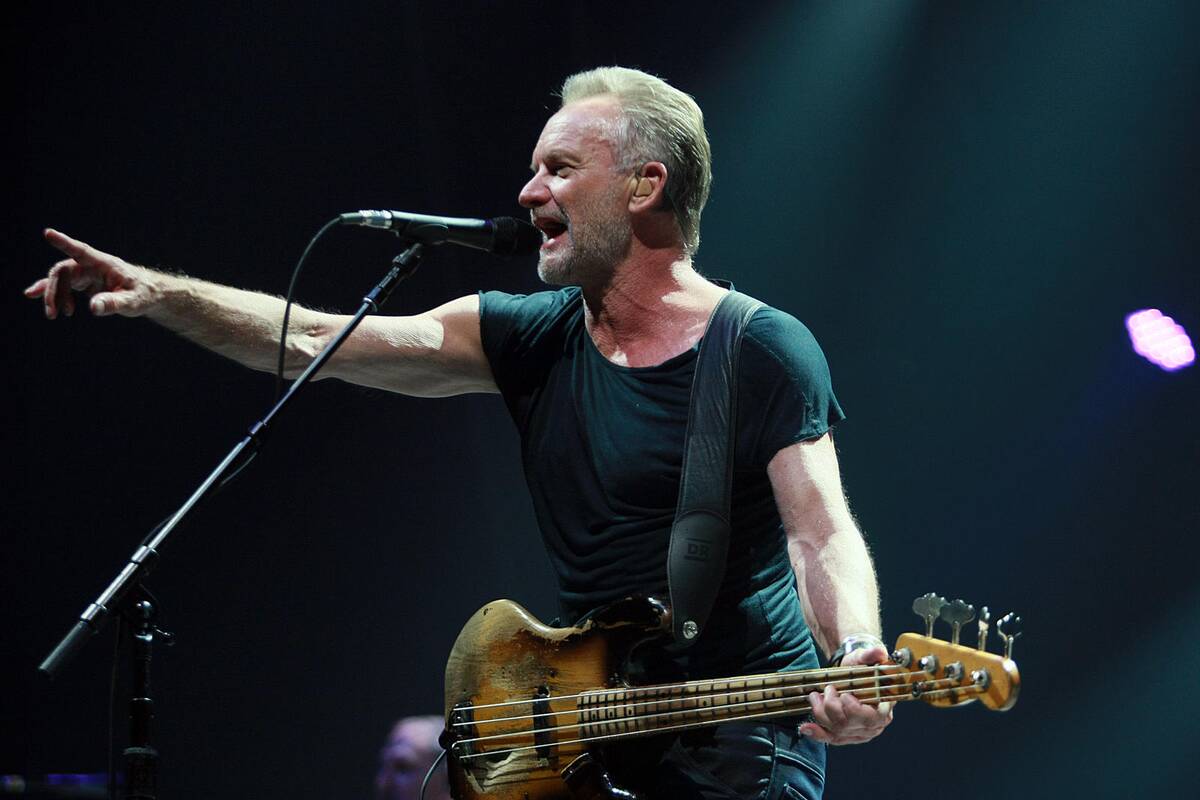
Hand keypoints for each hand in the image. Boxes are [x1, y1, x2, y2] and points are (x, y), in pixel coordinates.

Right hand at [25, 229, 158, 318]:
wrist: (148, 295)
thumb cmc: (143, 294)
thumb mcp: (132, 302)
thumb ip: (114, 303)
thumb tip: (93, 308)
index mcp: (104, 264)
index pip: (81, 251)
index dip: (65, 242)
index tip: (48, 233)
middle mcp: (92, 265)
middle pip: (64, 271)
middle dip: (54, 291)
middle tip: (54, 314)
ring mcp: (86, 273)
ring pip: (60, 279)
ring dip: (54, 296)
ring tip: (53, 315)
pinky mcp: (84, 282)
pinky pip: (63, 285)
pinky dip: (51, 292)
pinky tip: (33, 295)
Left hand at [798, 644, 893, 744]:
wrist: (852, 673)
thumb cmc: (861, 667)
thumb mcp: (865, 657)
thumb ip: (872, 655)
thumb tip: (879, 652)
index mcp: (884, 708)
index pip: (872, 718)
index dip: (855, 709)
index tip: (845, 694)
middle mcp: (873, 725)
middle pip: (848, 725)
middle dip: (832, 706)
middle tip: (828, 688)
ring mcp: (858, 733)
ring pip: (836, 730)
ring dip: (821, 713)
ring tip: (815, 696)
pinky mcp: (844, 734)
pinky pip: (830, 738)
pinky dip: (816, 734)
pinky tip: (805, 728)